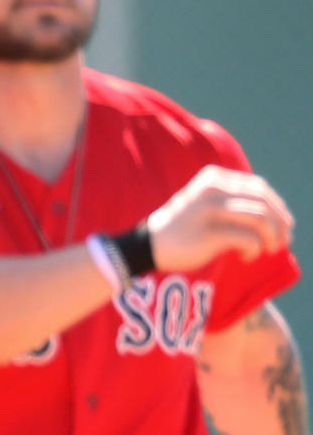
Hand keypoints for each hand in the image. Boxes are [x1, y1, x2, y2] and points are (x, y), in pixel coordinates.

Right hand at [147, 165, 292, 269]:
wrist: (150, 244)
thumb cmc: (184, 226)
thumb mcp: (206, 202)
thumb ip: (232, 199)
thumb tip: (276, 211)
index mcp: (213, 178)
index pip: (259, 187)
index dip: (278, 207)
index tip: (284, 225)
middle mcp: (212, 189)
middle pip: (264, 202)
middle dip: (281, 223)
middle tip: (284, 241)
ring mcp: (210, 210)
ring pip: (261, 219)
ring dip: (273, 238)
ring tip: (270, 250)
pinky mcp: (210, 233)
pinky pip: (249, 239)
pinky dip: (255, 250)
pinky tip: (246, 256)